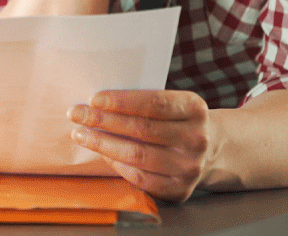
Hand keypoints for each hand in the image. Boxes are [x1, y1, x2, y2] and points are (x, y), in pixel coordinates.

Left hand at [68, 90, 215, 202]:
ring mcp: (190, 167)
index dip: (122, 102)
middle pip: (142, 130)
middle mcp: (197, 138)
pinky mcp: (180, 189)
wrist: (210, 150)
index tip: (94, 99)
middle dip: (104, 121)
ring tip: (81, 134)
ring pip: (138, 156)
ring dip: (103, 144)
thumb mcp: (173, 103)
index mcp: (195, 109)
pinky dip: (117, 165)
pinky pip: (141, 178)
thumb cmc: (177, 120)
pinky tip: (103, 154)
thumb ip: (144, 101)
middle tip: (77, 114)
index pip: (154, 104)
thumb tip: (97, 103)